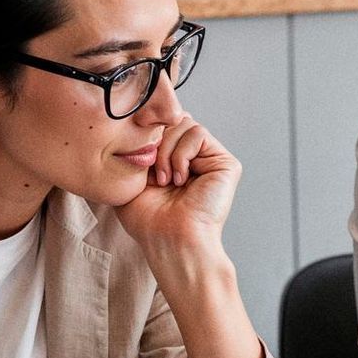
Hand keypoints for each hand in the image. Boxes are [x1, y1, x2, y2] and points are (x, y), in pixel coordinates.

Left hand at [113, 116, 239, 251]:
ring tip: (166, 180)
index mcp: (176, 159)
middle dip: (157, 142)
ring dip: (167, 152)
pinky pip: (198, 134)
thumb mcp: (131, 176)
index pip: (163, 124)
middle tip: (153, 175)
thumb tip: (143, 118)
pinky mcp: (225, 163)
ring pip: (185, 124)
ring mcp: (211, 160)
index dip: (148, 134)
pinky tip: (180, 179)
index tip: (140, 162)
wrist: (169, 239)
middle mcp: (196, 158)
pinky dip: (182, 154)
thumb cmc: (148, 219)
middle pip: (174, 119)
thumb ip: (138, 146)